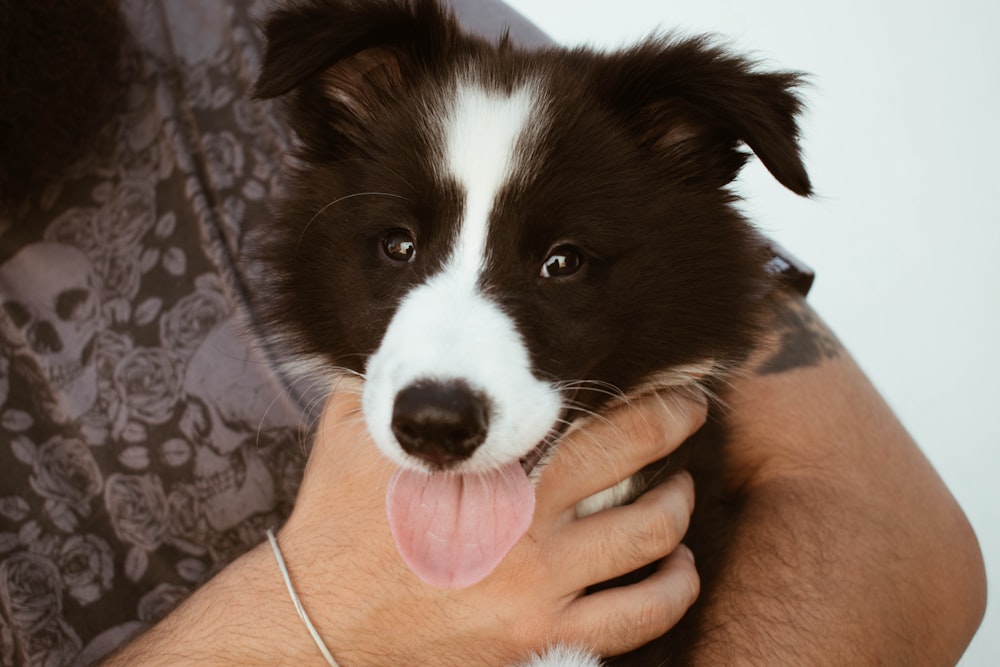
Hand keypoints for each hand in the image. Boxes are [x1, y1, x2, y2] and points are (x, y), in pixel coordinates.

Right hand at [278, 388, 705, 665]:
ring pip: (651, 538)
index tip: (666, 382)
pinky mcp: (540, 640)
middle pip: (638, 462)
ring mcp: (539, 587)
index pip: (596, 416)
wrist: (318, 621)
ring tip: (681, 492)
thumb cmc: (334, 524)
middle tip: (691, 411)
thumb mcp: (352, 432)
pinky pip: (636, 619)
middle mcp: (526, 524)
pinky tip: (679, 570)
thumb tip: (412, 335)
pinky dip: (673, 589)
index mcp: (490, 467)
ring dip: (679, 507)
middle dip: (676, 426)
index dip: (646, 394)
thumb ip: (392, 380)